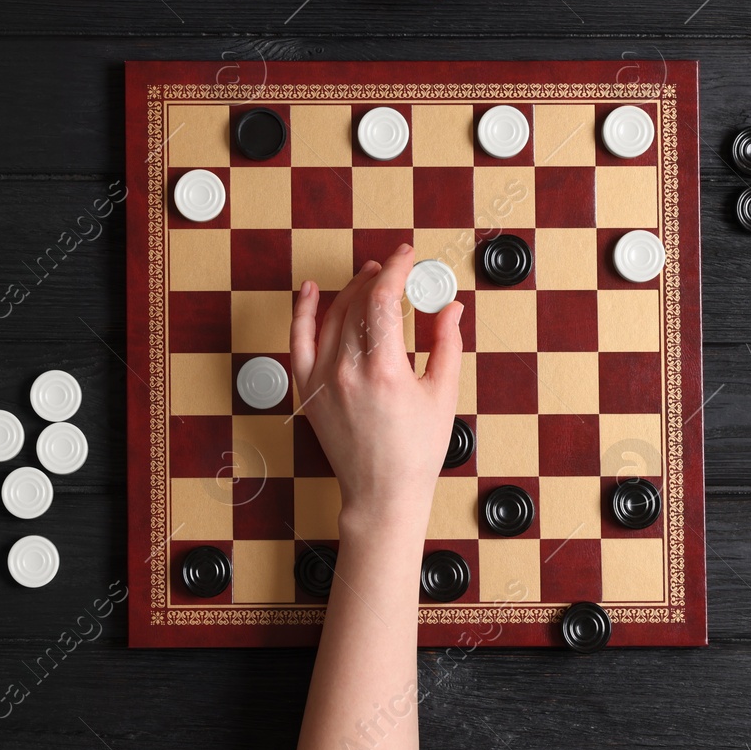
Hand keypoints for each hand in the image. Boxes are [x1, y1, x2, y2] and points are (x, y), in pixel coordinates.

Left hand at [289, 245, 463, 528]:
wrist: (382, 494)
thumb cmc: (415, 453)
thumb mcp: (443, 394)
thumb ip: (446, 343)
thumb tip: (450, 306)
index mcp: (384, 370)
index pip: (384, 299)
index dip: (397, 269)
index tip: (407, 255)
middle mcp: (347, 370)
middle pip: (358, 302)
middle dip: (378, 276)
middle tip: (395, 267)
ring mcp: (323, 380)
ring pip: (332, 316)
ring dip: (351, 289)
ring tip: (369, 276)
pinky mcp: (309, 390)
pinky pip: (300, 340)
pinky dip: (304, 312)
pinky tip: (313, 290)